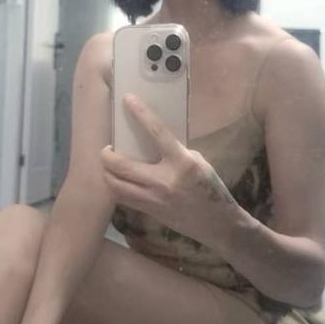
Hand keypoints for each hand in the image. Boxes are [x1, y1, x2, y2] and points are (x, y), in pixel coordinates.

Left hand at [101, 94, 237, 245]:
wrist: (217, 224)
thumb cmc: (210, 188)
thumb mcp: (198, 162)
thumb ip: (175, 152)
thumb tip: (152, 142)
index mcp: (182, 163)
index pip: (157, 132)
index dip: (141, 114)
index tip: (128, 99)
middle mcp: (164, 181)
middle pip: (121, 166)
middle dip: (107, 155)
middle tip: (106, 148)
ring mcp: (154, 199)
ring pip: (116, 186)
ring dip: (107, 173)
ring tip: (109, 165)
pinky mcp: (150, 212)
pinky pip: (124, 198)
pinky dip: (117, 187)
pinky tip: (118, 181)